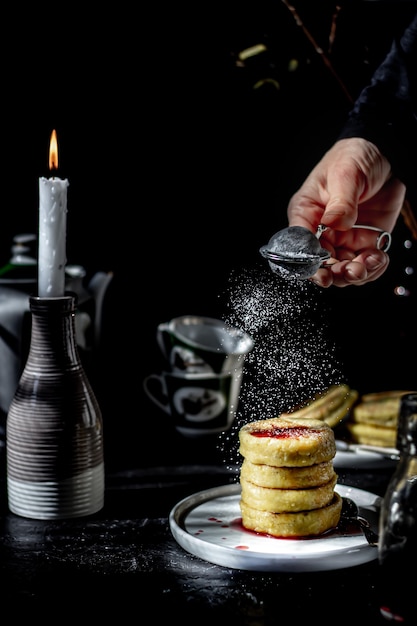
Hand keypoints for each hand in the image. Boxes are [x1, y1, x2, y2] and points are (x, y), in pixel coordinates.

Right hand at [287, 138, 405, 286]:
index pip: (299, 244)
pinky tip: (378, 259)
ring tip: (366, 266)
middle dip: (334, 273)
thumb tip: (334, 223)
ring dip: (353, 275)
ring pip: (342, 270)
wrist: (384, 154)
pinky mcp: (364, 242)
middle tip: (349, 271)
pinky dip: (372, 269)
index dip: (308, 262)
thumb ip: (340, 201)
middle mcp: (321, 231)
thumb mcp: (346, 174)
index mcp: (306, 213)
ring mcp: (343, 239)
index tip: (322, 270)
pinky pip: (364, 265)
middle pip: (320, 264)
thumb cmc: (354, 157)